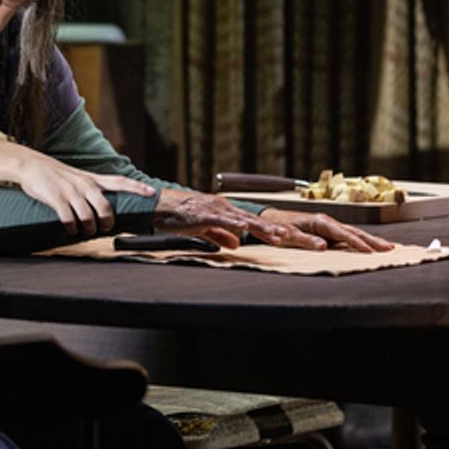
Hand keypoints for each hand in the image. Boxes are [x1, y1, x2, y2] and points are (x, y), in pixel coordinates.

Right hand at [14, 150, 155, 235]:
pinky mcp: (57, 199)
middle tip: (103, 229)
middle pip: (105, 208)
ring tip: (83, 231)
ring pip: (88, 217)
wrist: (30, 165)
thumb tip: (103, 205)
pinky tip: (70, 229)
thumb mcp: (77, 176)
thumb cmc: (54, 174)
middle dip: (107, 223)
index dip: (137, 187)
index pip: (120, 181)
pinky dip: (72, 228)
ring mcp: (71, 192)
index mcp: (92, 179)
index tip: (153, 192)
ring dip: (88, 229)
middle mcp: (85, 184)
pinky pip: (69, 219)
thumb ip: (91, 187)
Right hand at [151, 189, 287, 247]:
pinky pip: (221, 220)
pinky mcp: (202, 214)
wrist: (160, 205)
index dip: (267, 229)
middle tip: (289, 236)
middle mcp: (223, 207)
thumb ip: (221, 235)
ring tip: (275, 234)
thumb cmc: (180, 215)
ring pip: (241, 219)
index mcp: (224, 211)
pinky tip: (244, 227)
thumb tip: (237, 244)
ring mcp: (214, 209)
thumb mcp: (204, 227)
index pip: (250, 220)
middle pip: (251, 219)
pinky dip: (234, 223)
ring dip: (259, 227)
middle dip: (271, 228)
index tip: (283, 236)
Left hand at [259, 208, 394, 252]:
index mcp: (320, 222)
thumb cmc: (279, 227)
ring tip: (387, 248)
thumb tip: (324, 247)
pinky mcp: (327, 231)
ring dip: (370, 240)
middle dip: (372, 240)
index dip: (357, 243)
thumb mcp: (289, 235)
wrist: (271, 220)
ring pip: (353, 233)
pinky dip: (360, 241)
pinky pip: (347, 236)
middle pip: (354, 231)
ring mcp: (328, 226)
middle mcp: (327, 222)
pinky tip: (369, 247)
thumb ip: (306, 241)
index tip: (370, 252)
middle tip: (389, 249)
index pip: (343, 234)